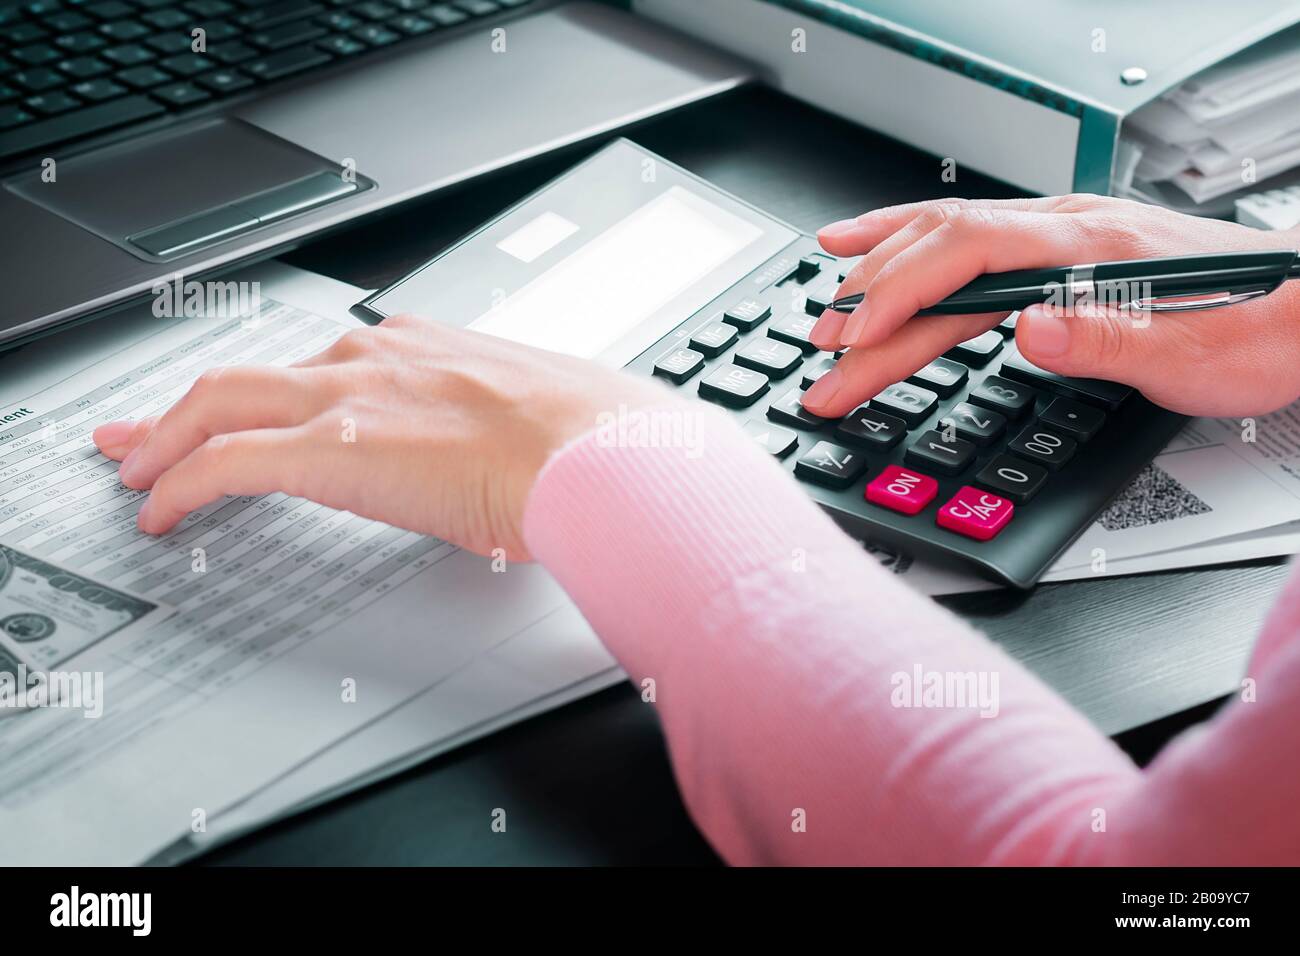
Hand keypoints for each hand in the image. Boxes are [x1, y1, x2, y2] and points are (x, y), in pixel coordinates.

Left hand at [92, 315, 673, 557]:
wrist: (604, 457)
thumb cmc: (597, 443)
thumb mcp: (547, 419)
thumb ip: (513, 430)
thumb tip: (526, 461)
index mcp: (433, 351)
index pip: (331, 359)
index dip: (283, 387)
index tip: (267, 407)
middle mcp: (381, 361)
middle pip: (255, 371)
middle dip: (190, 404)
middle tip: (150, 430)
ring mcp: (352, 400)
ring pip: (222, 401)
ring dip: (169, 438)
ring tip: (140, 471)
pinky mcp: (332, 449)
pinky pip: (225, 463)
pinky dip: (180, 486)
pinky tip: (161, 513)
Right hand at [802, 194, 1299, 417]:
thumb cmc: (1255, 332)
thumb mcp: (1191, 359)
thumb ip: (1106, 342)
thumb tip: (1027, 332)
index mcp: (1090, 249)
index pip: (966, 256)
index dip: (899, 296)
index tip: (853, 344)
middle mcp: (1066, 229)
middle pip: (939, 252)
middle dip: (869, 305)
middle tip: (822, 360)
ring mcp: (1058, 234)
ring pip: (942, 239)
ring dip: (876, 276)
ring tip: (824, 311)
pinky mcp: (1056, 250)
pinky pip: (962, 238)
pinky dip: (907, 245)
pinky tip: (876, 245)